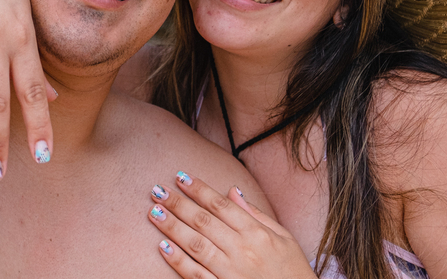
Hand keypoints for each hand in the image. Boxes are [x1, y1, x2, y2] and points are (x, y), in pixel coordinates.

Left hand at [147, 172, 315, 278]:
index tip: (181, 177)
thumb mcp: (284, 237)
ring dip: (172, 227)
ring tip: (154, 212)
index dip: (199, 189)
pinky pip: (195, 274)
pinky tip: (163, 246)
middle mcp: (242, 250)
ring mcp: (231, 272)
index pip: (221, 205)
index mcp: (257, 234)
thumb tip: (233, 191)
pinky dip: (178, 260)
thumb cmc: (291, 270)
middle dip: (178, 204)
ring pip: (196, 244)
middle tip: (158, 190)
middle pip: (204, 221)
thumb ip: (256, 214)